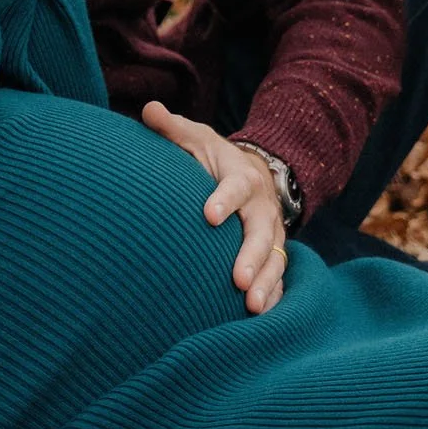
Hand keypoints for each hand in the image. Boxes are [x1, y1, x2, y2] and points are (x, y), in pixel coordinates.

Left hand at [140, 102, 287, 312]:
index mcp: (242, 177)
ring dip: (265, 283)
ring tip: (252, 306)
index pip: (237, 187)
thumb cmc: (213, 159)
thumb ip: (173, 128)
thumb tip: (148, 110)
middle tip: (238, 280)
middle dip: (252, 256)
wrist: (254, 174)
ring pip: (274, 259)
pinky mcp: (273, 255)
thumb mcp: (196, 138)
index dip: (224, 199)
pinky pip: (279, 278)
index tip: (209, 216)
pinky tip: (262, 319)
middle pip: (261, 232)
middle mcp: (262, 208)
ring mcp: (272, 234)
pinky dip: (274, 297)